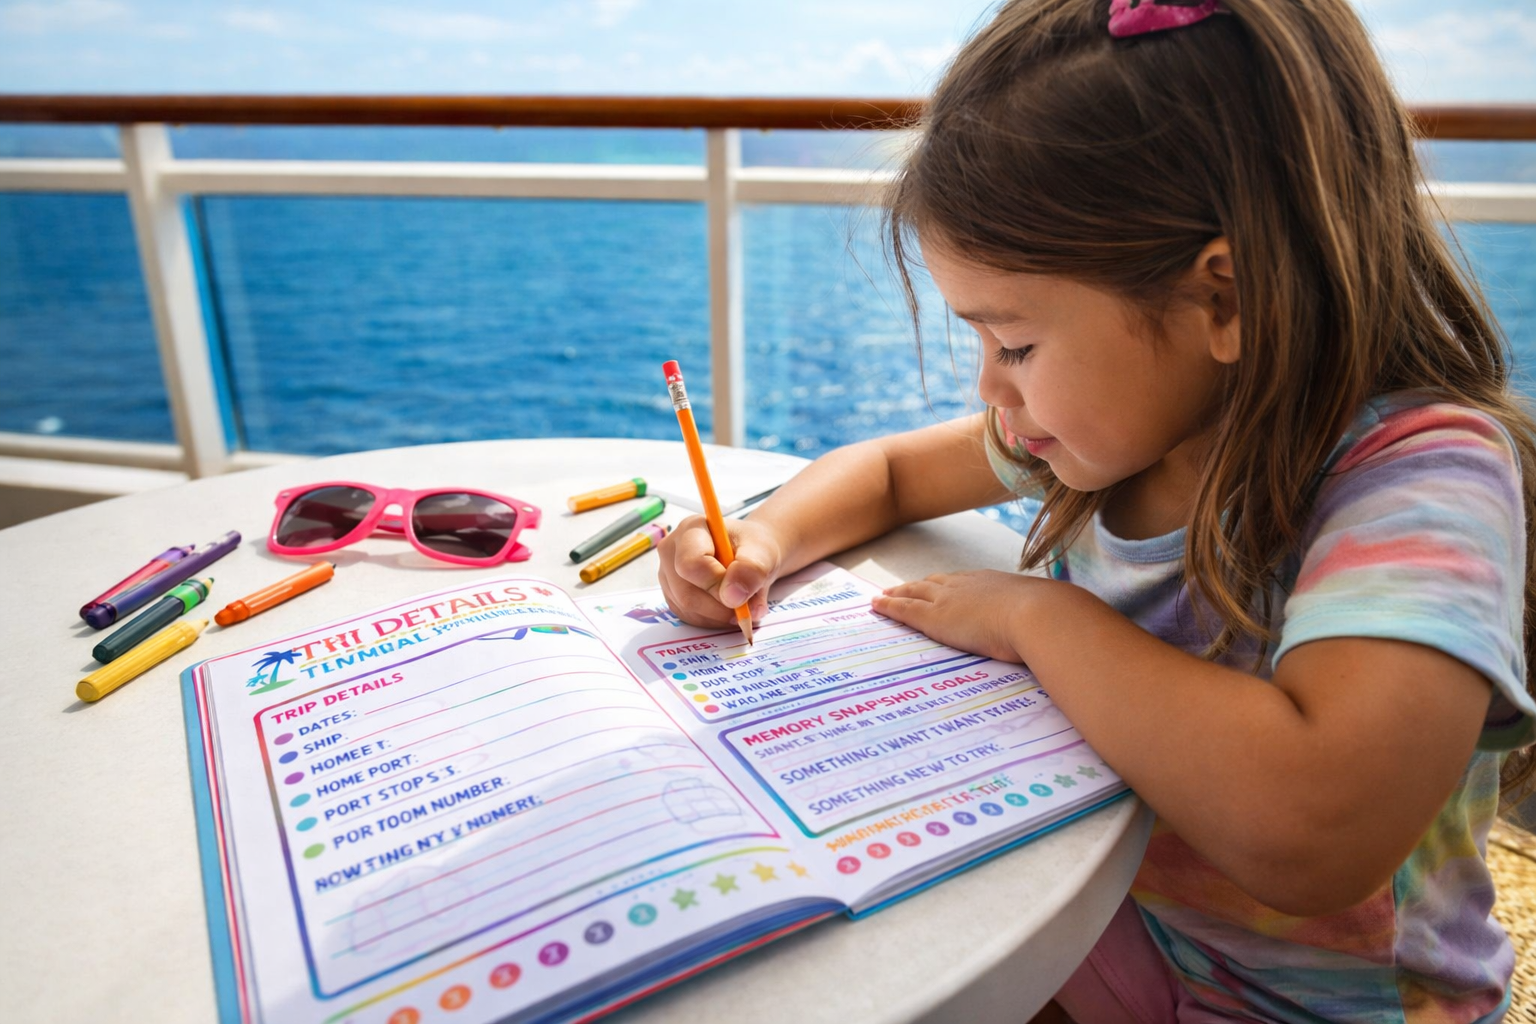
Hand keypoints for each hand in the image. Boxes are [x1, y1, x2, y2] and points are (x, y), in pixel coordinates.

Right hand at [657, 515, 782, 627]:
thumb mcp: (763, 552)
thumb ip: (752, 569)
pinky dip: (713, 621)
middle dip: (721, 608)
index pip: (691, 564)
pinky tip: (729, 610)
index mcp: (691, 529)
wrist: (750, 555)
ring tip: (742, 605)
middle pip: (686, 593)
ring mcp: (668, 574)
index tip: (741, 595)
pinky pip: (689, 618)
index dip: (716, 585)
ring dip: (719, 616)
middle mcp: (672, 550)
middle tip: (747, 607)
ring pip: (687, 609)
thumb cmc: (754, 548)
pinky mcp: (672, 595)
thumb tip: (733, 597)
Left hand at [871, 570, 1047, 662]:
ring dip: (897, 594)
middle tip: (899, 588)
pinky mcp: (936, 618)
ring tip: (882, 597)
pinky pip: (904, 609)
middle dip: (915, 585)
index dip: (945, 584)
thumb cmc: (1050, 619)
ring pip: (914, 593)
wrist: (1039, 616)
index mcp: (992, 583)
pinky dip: (888, 606)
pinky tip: (876, 605)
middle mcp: (967, 585)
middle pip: (933, 582)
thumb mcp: (1045, 614)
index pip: (962, 582)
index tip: (936, 585)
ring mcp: (949, 599)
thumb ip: (1043, 619)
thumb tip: (1060, 625)